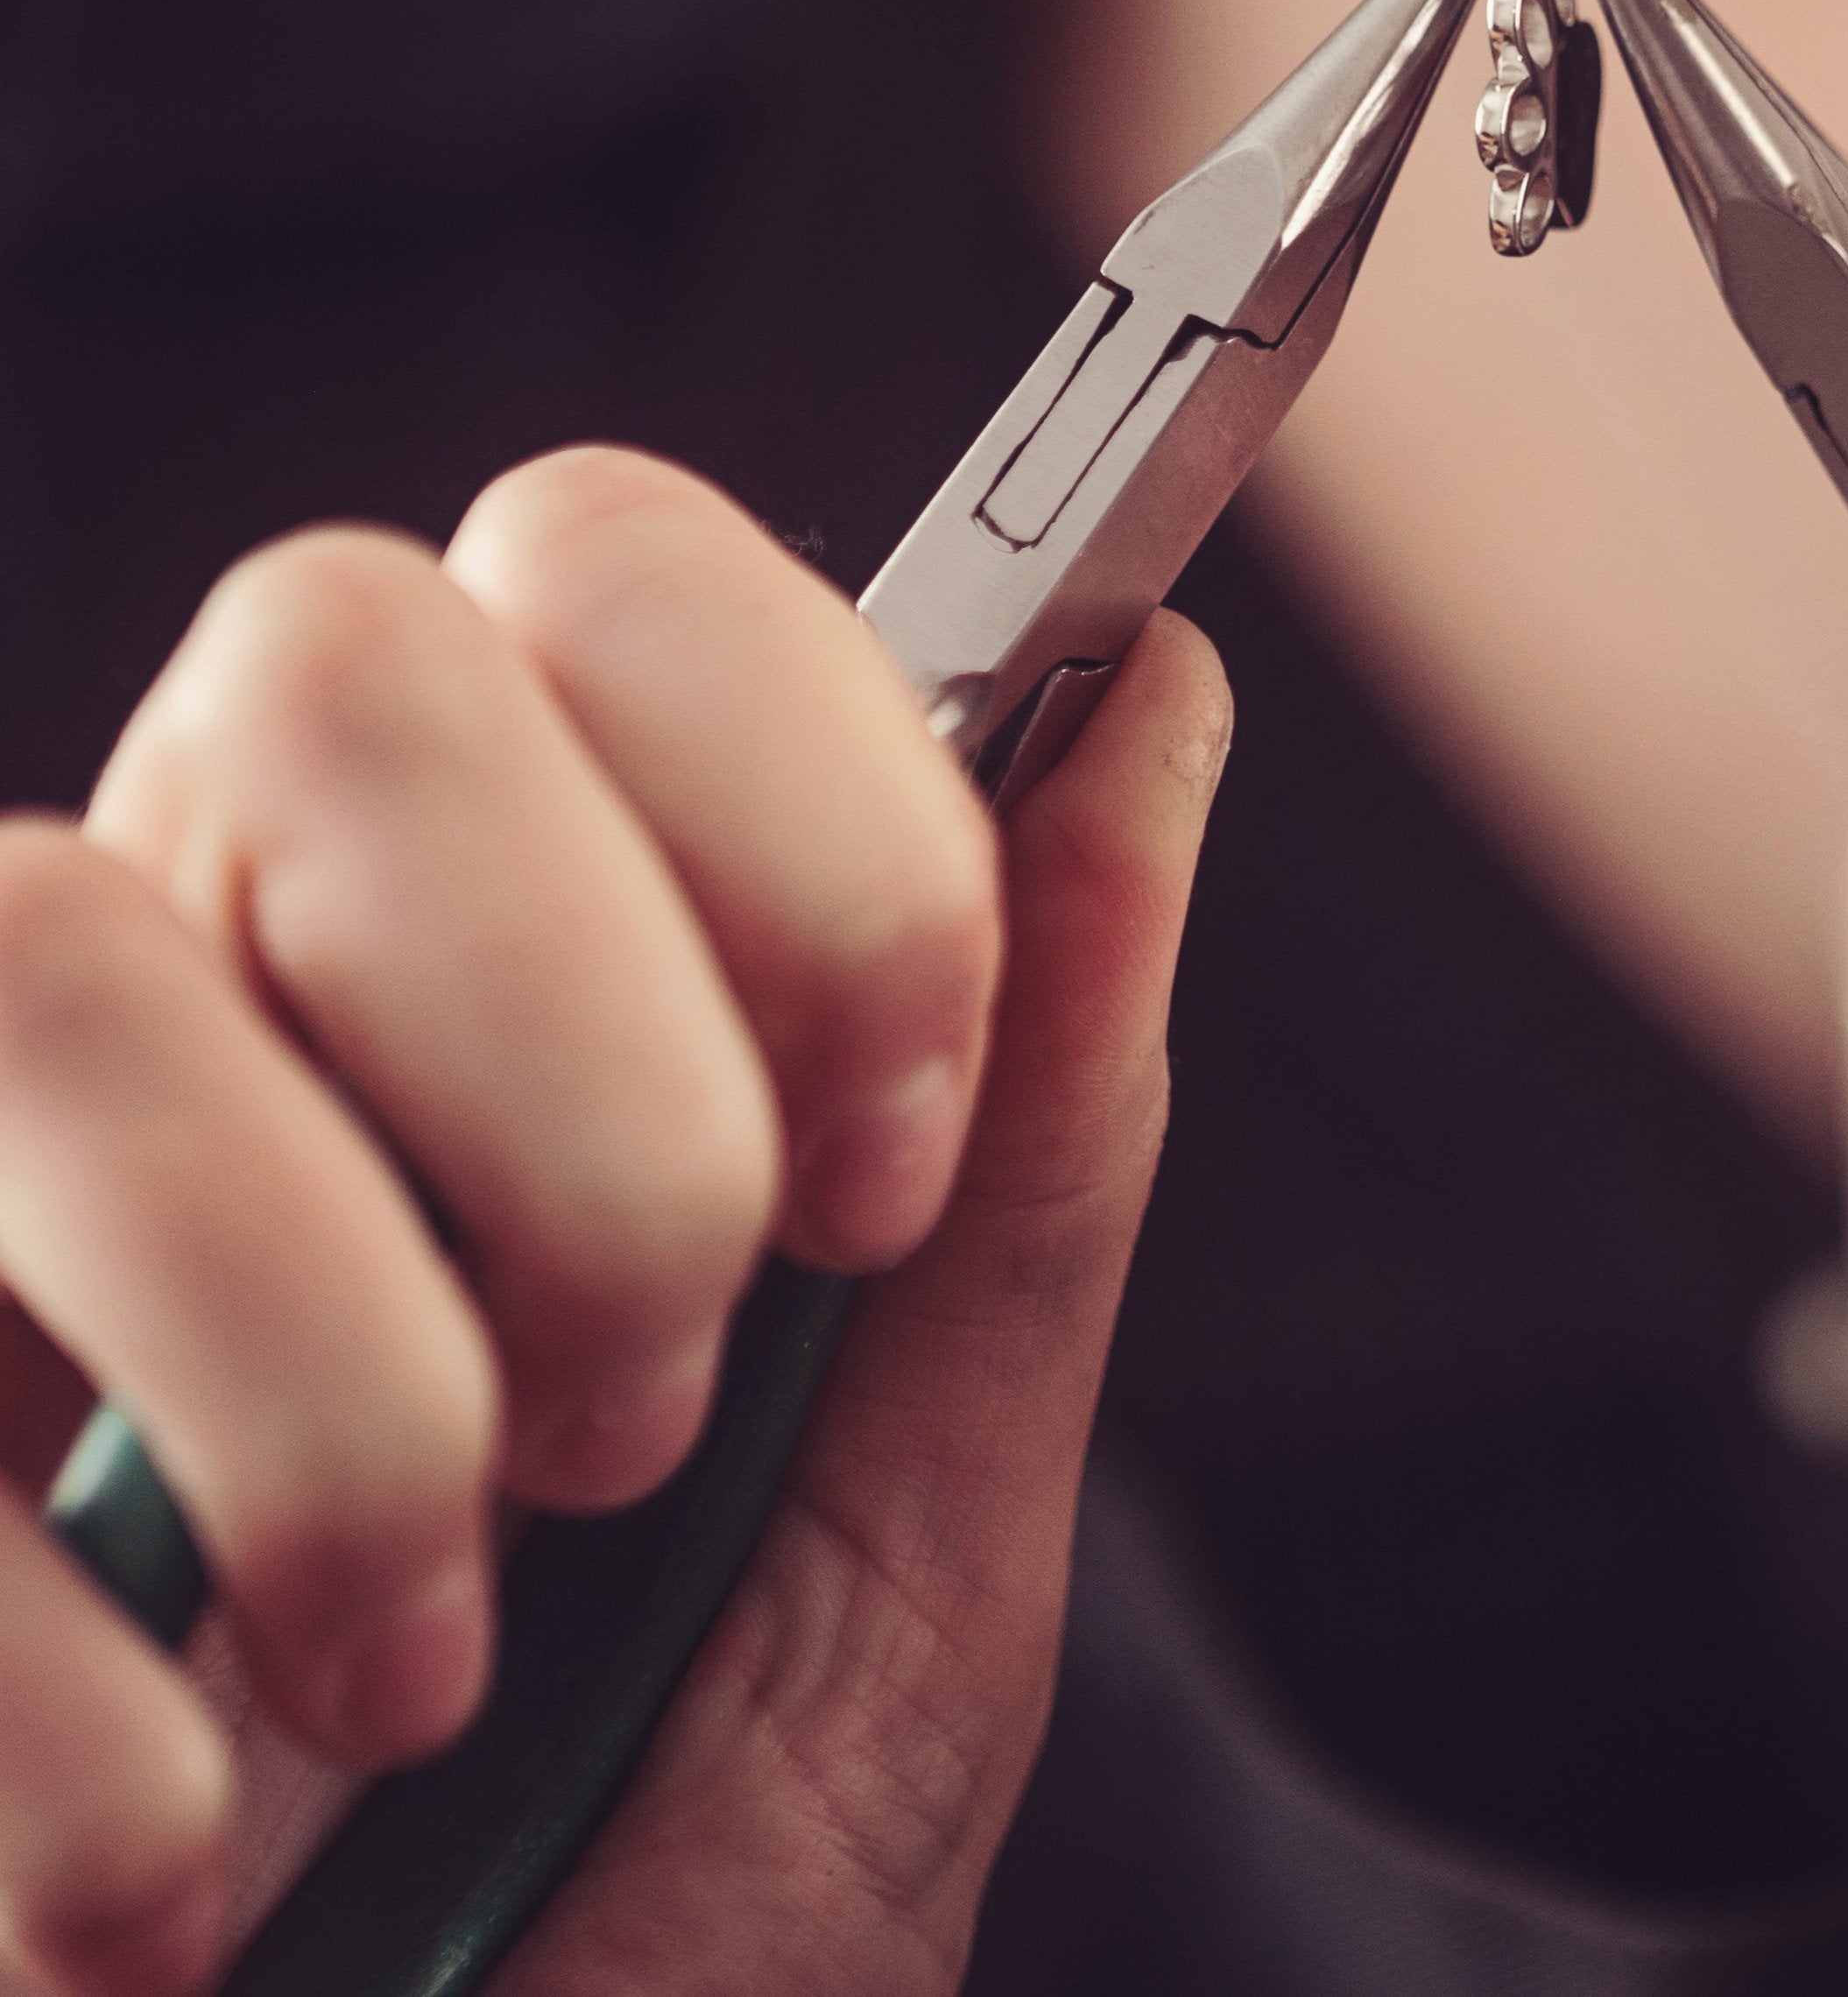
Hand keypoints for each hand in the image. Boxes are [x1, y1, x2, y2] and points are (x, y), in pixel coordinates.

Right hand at [0, 450, 1226, 1996]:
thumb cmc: (677, 1897)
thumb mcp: (915, 1535)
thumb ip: (1032, 1126)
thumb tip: (1159, 691)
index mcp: (503, 960)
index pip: (604, 562)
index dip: (800, 799)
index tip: (889, 1150)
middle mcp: (207, 999)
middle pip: (337, 652)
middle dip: (583, 1055)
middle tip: (655, 1406)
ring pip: (46, 948)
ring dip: (325, 1348)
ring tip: (432, 1654)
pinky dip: (51, 1689)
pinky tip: (184, 1879)